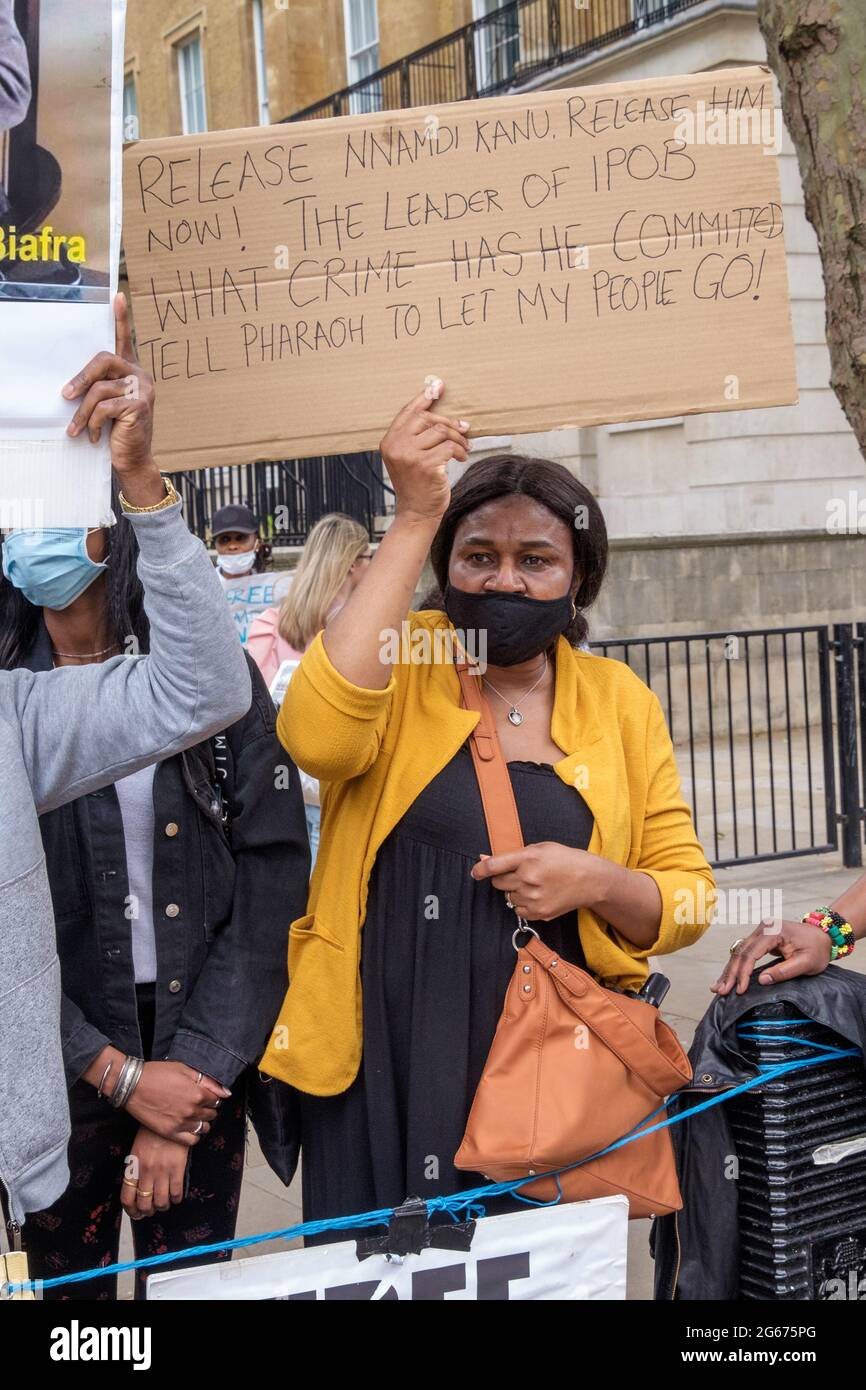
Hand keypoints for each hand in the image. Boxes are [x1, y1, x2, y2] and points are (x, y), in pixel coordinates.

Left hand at [61, 293, 156, 479]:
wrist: (134, 460)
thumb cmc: (118, 433)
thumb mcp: (107, 406)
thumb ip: (99, 389)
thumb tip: (71, 387)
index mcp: (132, 372)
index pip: (125, 340)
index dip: (121, 319)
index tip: (117, 296)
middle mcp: (141, 376)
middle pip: (104, 360)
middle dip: (81, 378)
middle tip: (65, 396)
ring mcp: (142, 389)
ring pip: (99, 390)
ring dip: (83, 412)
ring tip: (77, 429)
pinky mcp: (139, 405)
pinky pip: (105, 407)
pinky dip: (94, 423)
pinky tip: (95, 436)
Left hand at [123, 1127, 189, 1220]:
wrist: (171, 1116)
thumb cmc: (153, 1132)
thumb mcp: (137, 1150)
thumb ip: (136, 1169)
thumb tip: (138, 1189)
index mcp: (133, 1166)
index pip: (127, 1197)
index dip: (131, 1211)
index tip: (137, 1213)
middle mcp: (146, 1171)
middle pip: (144, 1204)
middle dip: (148, 1211)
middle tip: (152, 1210)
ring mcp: (162, 1170)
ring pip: (161, 1202)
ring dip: (163, 1206)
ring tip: (165, 1202)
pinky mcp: (177, 1168)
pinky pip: (176, 1192)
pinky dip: (176, 1199)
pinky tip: (176, 1196)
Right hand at [124, 1060, 229, 1145]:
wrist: (133, 1085)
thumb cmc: (157, 1074)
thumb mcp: (184, 1069)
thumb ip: (207, 1080)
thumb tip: (226, 1092)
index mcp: (198, 1093)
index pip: (217, 1099)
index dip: (212, 1096)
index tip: (206, 1095)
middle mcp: (192, 1110)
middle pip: (211, 1114)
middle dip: (208, 1109)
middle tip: (198, 1104)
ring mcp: (181, 1123)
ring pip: (204, 1128)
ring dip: (202, 1122)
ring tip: (193, 1116)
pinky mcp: (170, 1133)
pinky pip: (191, 1141)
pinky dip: (194, 1135)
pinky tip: (188, 1128)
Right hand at [380, 381, 468, 523]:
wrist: (416, 514)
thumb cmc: (417, 486)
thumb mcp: (409, 459)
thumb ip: (416, 438)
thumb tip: (441, 416)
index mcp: (389, 441)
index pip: (407, 413)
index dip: (423, 398)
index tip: (437, 386)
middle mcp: (396, 446)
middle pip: (427, 419)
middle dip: (449, 423)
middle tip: (464, 429)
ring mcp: (410, 456)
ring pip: (441, 432)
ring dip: (458, 439)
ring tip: (464, 448)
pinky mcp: (426, 465)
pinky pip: (449, 447)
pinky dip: (459, 451)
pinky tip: (461, 458)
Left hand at [471, 842, 606, 921]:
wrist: (589, 880)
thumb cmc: (564, 860)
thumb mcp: (540, 848)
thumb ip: (512, 854)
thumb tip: (483, 859)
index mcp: (528, 858)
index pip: (494, 865)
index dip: (480, 869)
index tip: (475, 872)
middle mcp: (529, 879)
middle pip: (498, 883)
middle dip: (503, 878)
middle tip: (520, 874)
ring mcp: (534, 898)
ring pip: (508, 897)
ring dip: (515, 891)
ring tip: (534, 884)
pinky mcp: (539, 913)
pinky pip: (517, 910)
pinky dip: (523, 903)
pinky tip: (538, 895)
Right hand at [711, 917, 832, 995]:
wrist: (823, 935)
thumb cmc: (817, 949)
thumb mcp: (806, 963)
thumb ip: (784, 971)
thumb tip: (762, 981)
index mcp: (773, 931)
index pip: (751, 953)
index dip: (744, 973)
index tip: (740, 990)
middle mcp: (762, 928)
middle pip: (741, 952)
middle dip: (731, 973)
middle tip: (721, 991)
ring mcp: (760, 931)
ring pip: (739, 952)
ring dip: (729, 971)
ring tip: (718, 988)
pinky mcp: (760, 938)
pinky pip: (744, 953)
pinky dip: (736, 966)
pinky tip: (727, 978)